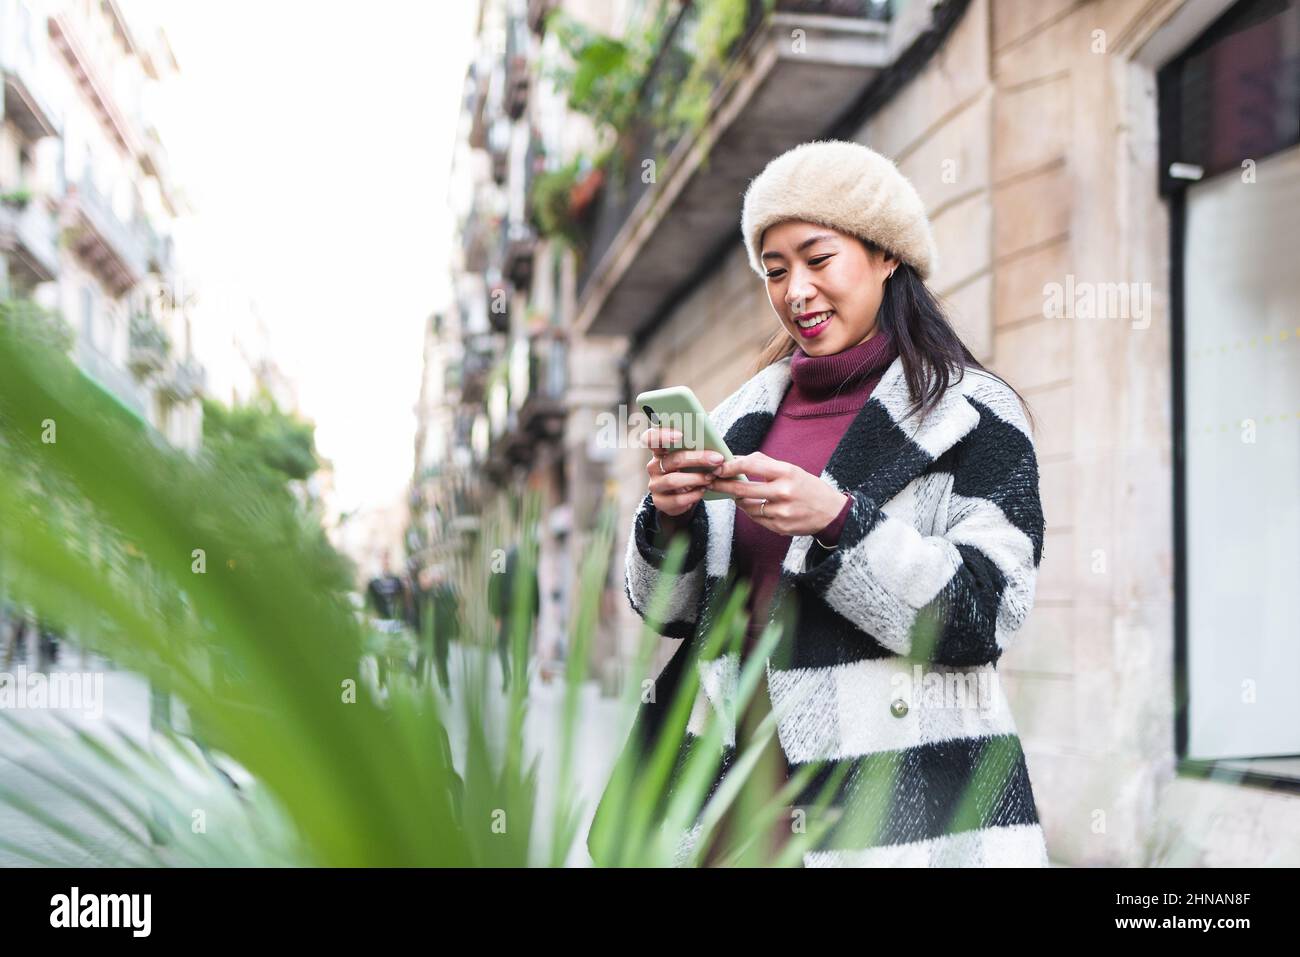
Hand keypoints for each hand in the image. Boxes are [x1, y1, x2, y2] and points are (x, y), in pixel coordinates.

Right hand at [641, 426, 724, 517]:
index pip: (650, 438)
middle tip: (717, 459)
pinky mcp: (659, 501)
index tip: (680, 435)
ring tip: (711, 478)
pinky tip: (702, 491)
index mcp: (660, 451)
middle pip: (673, 460)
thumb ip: (696, 450)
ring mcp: (655, 484)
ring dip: (696, 479)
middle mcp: (654, 466)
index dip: (662, 435)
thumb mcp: (691, 458)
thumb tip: (713, 447)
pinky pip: (677, 499)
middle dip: (698, 459)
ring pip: (673, 480)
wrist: (682, 498)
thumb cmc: (689, 472)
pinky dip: (693, 495)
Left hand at [708, 451, 848, 535]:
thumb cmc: (808, 487)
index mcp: (786, 472)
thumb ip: (765, 464)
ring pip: (746, 506)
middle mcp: (783, 492)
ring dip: (738, 499)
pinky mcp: (780, 527)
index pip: (751, 465)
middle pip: (743, 488)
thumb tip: (736, 459)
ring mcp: (781, 512)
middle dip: (723, 485)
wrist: (831, 513)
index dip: (730, 466)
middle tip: (711, 482)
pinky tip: (752, 506)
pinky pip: (756, 518)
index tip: (718, 467)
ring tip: (737, 494)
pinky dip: (751, 511)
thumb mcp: (791, 469)